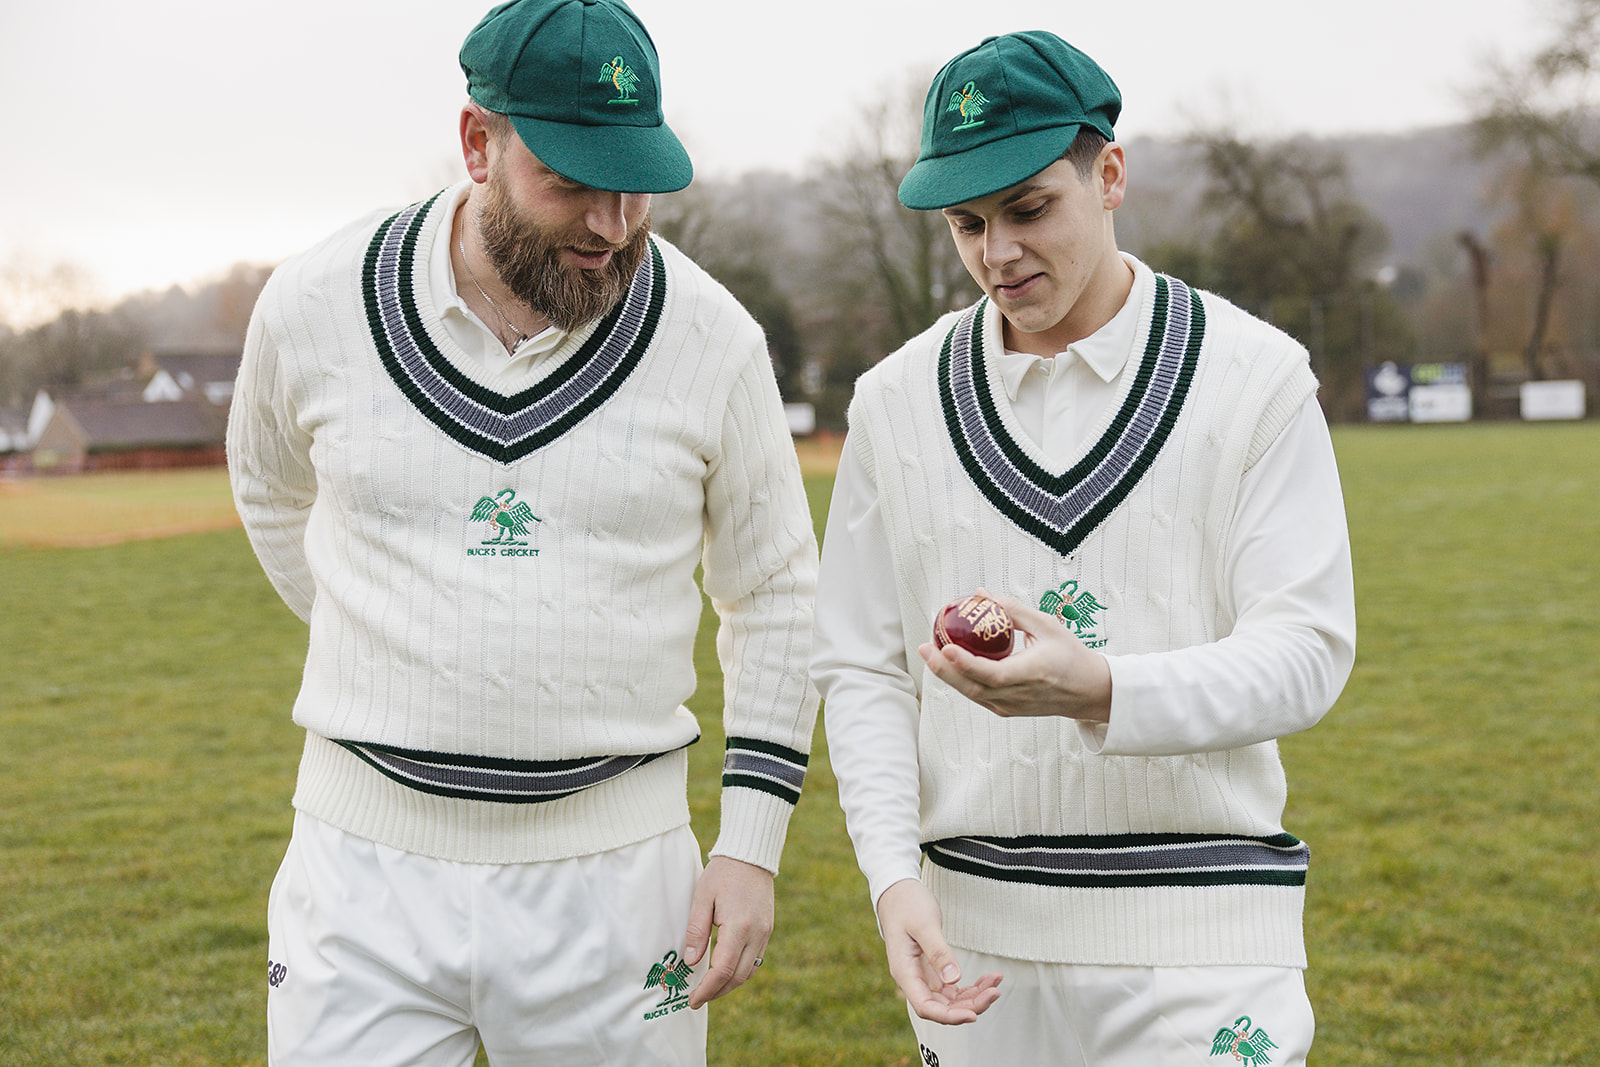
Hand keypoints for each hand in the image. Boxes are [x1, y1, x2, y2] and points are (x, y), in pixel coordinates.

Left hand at [684, 856, 773, 1007]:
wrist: (751, 855)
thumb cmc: (723, 873)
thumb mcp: (702, 898)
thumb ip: (697, 931)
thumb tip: (691, 962)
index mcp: (739, 927)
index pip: (722, 970)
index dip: (707, 989)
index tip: (692, 999)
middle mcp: (756, 934)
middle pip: (737, 977)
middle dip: (717, 992)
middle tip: (697, 999)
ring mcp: (765, 933)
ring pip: (749, 972)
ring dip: (729, 985)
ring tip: (710, 989)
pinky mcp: (768, 930)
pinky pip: (755, 960)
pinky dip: (740, 972)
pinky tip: (726, 972)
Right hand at [876, 879, 1001, 1023]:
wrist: (898, 892)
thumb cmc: (907, 904)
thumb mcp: (924, 924)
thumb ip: (938, 952)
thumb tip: (954, 980)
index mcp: (904, 972)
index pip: (926, 1007)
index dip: (949, 1016)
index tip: (973, 1014)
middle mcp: (913, 980)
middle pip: (942, 1008)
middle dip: (970, 1005)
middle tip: (994, 992)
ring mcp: (923, 977)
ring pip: (951, 1000)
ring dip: (974, 996)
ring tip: (995, 982)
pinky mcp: (933, 970)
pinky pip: (953, 988)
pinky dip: (971, 987)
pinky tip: (987, 979)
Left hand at [920, 589, 1111, 723]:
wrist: (1089, 691)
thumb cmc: (1072, 656)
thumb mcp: (1048, 626)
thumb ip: (1014, 611)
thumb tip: (982, 594)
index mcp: (1033, 674)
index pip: (993, 674)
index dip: (966, 664)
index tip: (946, 648)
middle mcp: (1020, 695)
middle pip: (973, 688)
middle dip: (944, 669)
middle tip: (925, 647)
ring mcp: (1012, 706)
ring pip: (971, 694)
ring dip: (948, 675)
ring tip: (930, 653)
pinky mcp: (1007, 710)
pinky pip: (978, 696)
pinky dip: (961, 681)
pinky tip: (949, 665)